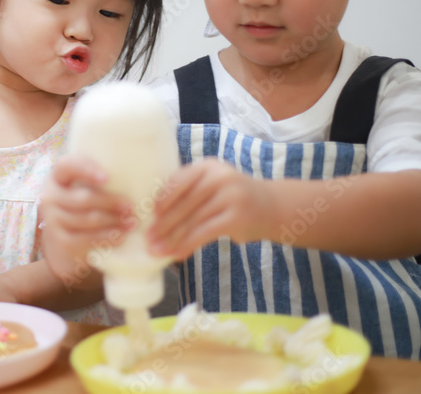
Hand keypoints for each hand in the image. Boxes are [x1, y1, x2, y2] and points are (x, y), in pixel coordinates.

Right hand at [39, 155, 133, 287]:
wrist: (65, 237)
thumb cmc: (84, 202)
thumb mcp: (85, 185)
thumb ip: (100, 177)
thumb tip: (138, 168)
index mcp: (58, 176)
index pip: (67, 166)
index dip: (87, 170)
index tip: (108, 178)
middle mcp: (50, 196)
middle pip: (84, 198)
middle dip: (111, 202)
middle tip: (131, 206)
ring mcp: (53, 220)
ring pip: (88, 219)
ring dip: (114, 221)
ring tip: (133, 222)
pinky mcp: (61, 240)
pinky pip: (87, 239)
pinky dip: (107, 237)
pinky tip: (122, 236)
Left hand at [147, 158, 275, 259]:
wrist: (272, 207)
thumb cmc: (233, 197)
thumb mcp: (214, 184)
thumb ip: (191, 190)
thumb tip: (155, 214)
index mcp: (208, 166)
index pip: (179, 181)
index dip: (163, 199)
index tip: (150, 215)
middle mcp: (219, 177)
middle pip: (184, 203)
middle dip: (163, 224)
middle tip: (148, 239)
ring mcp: (229, 196)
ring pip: (192, 220)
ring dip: (172, 238)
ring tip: (157, 250)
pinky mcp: (235, 217)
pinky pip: (204, 232)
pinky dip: (188, 245)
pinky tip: (177, 254)